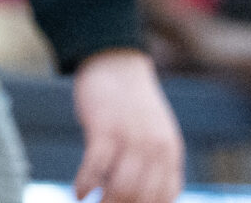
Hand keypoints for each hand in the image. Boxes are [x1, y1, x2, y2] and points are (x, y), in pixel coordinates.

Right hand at [70, 48, 184, 202]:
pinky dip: (85, 184)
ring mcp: (130, 137)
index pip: (165, 196)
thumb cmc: (131, 104)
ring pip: (120, 188)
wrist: (116, 62)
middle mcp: (155, 147)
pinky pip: (95, 167)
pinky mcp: (104, 127)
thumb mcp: (155, 133)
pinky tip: (80, 193)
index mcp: (170, 151)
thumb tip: (141, 196)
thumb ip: (156, 162)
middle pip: (141, 197)